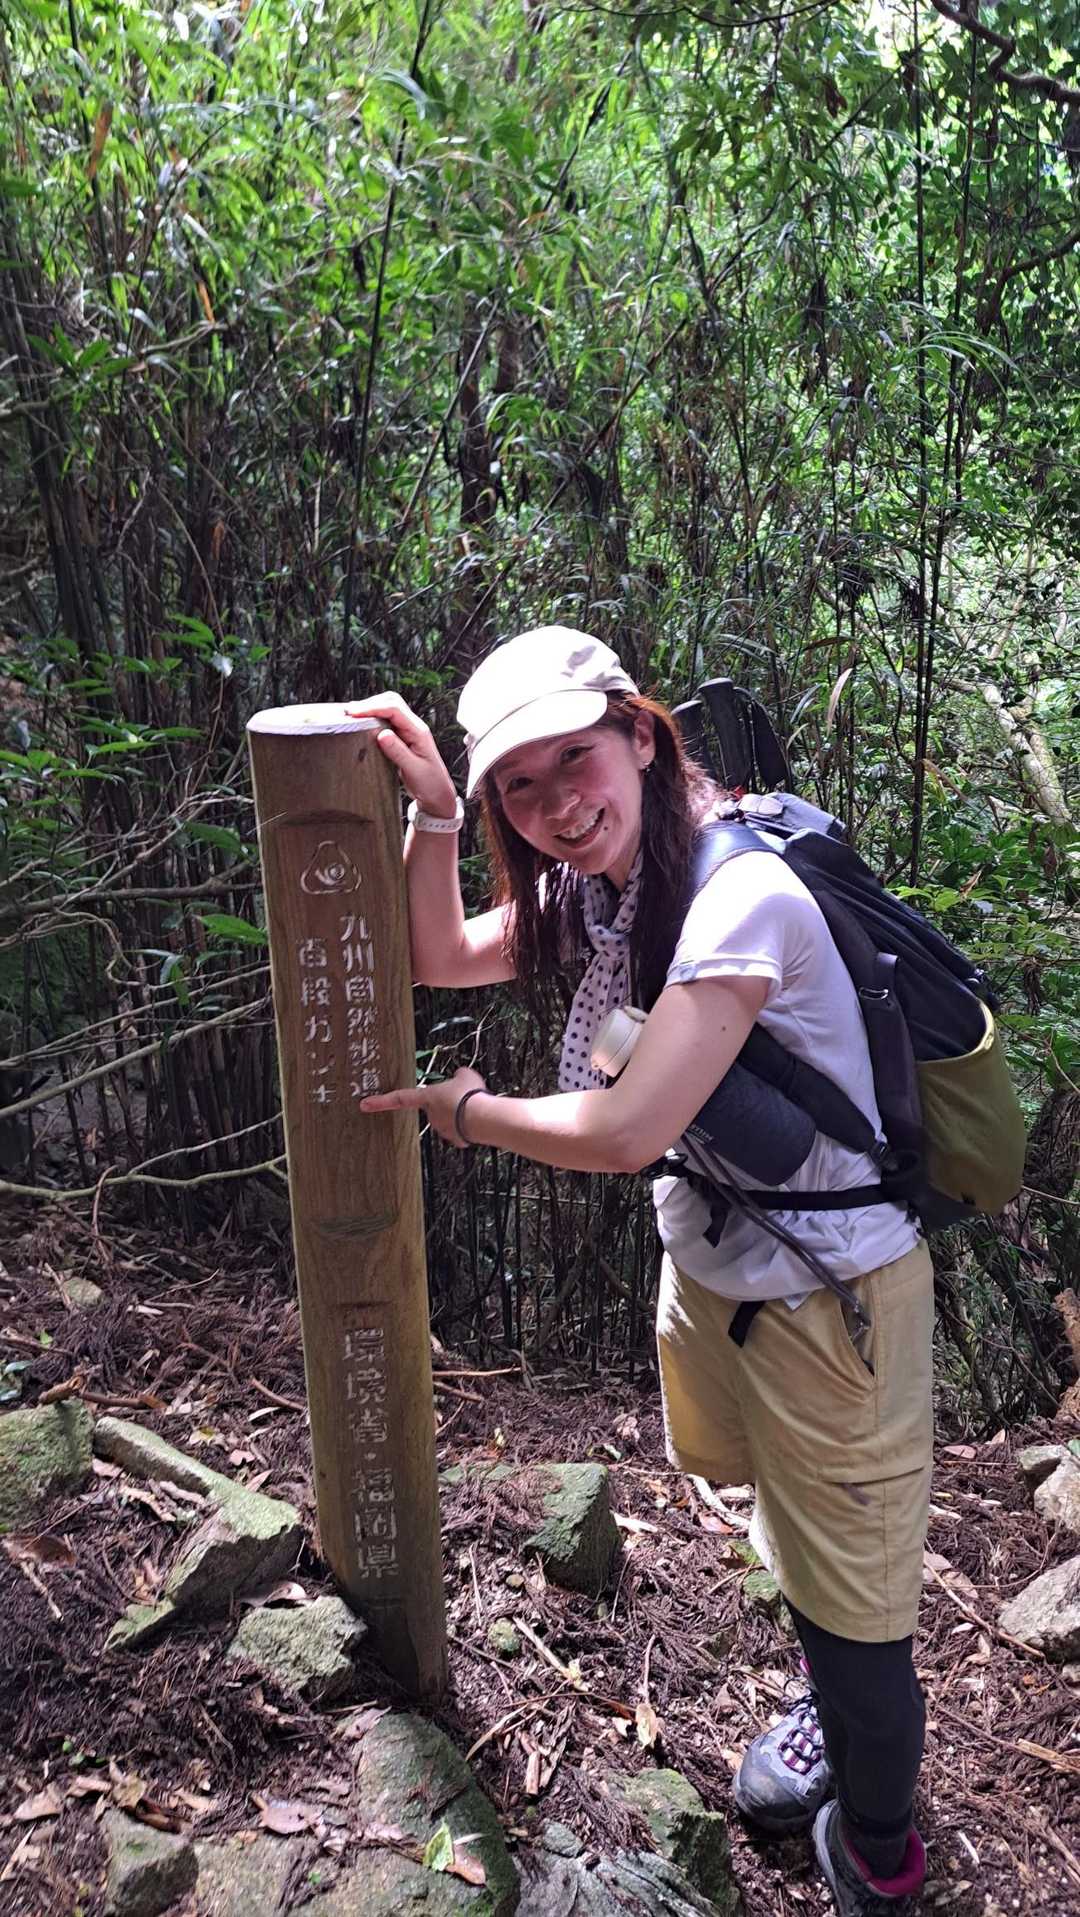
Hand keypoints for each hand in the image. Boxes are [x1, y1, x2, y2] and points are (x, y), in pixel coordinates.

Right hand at [344, 692, 457, 817]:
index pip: (394, 710)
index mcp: (418, 732)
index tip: (354, 713)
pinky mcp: (401, 738)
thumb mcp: (414, 769)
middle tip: (349, 712)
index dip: (372, 708)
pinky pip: (385, 722)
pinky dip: (372, 719)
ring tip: (351, 715)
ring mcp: (407, 732)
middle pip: (391, 702)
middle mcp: (413, 728)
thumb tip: (382, 735)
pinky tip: (362, 724)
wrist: (437, 794)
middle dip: (369, 703)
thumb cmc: (431, 783)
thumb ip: (398, 752)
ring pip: (387, 710)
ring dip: (370, 709)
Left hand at [360, 1066, 486, 1147]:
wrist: (485, 1118)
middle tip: (464, 1096)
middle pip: (436, 1107)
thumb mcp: (465, 1074)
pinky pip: (462, 1130)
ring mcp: (444, 1129)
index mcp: (427, 1098)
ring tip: (475, 1106)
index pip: (399, 1098)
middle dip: (448, 1102)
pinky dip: (469, 1125)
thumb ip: (458, 1075)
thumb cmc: (471, 1097)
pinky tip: (478, 1119)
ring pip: (451, 1118)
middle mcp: (432, 1115)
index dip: (380, 1101)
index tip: (365, 1105)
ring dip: (461, 1113)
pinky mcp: (457, 1138)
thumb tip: (460, 1076)